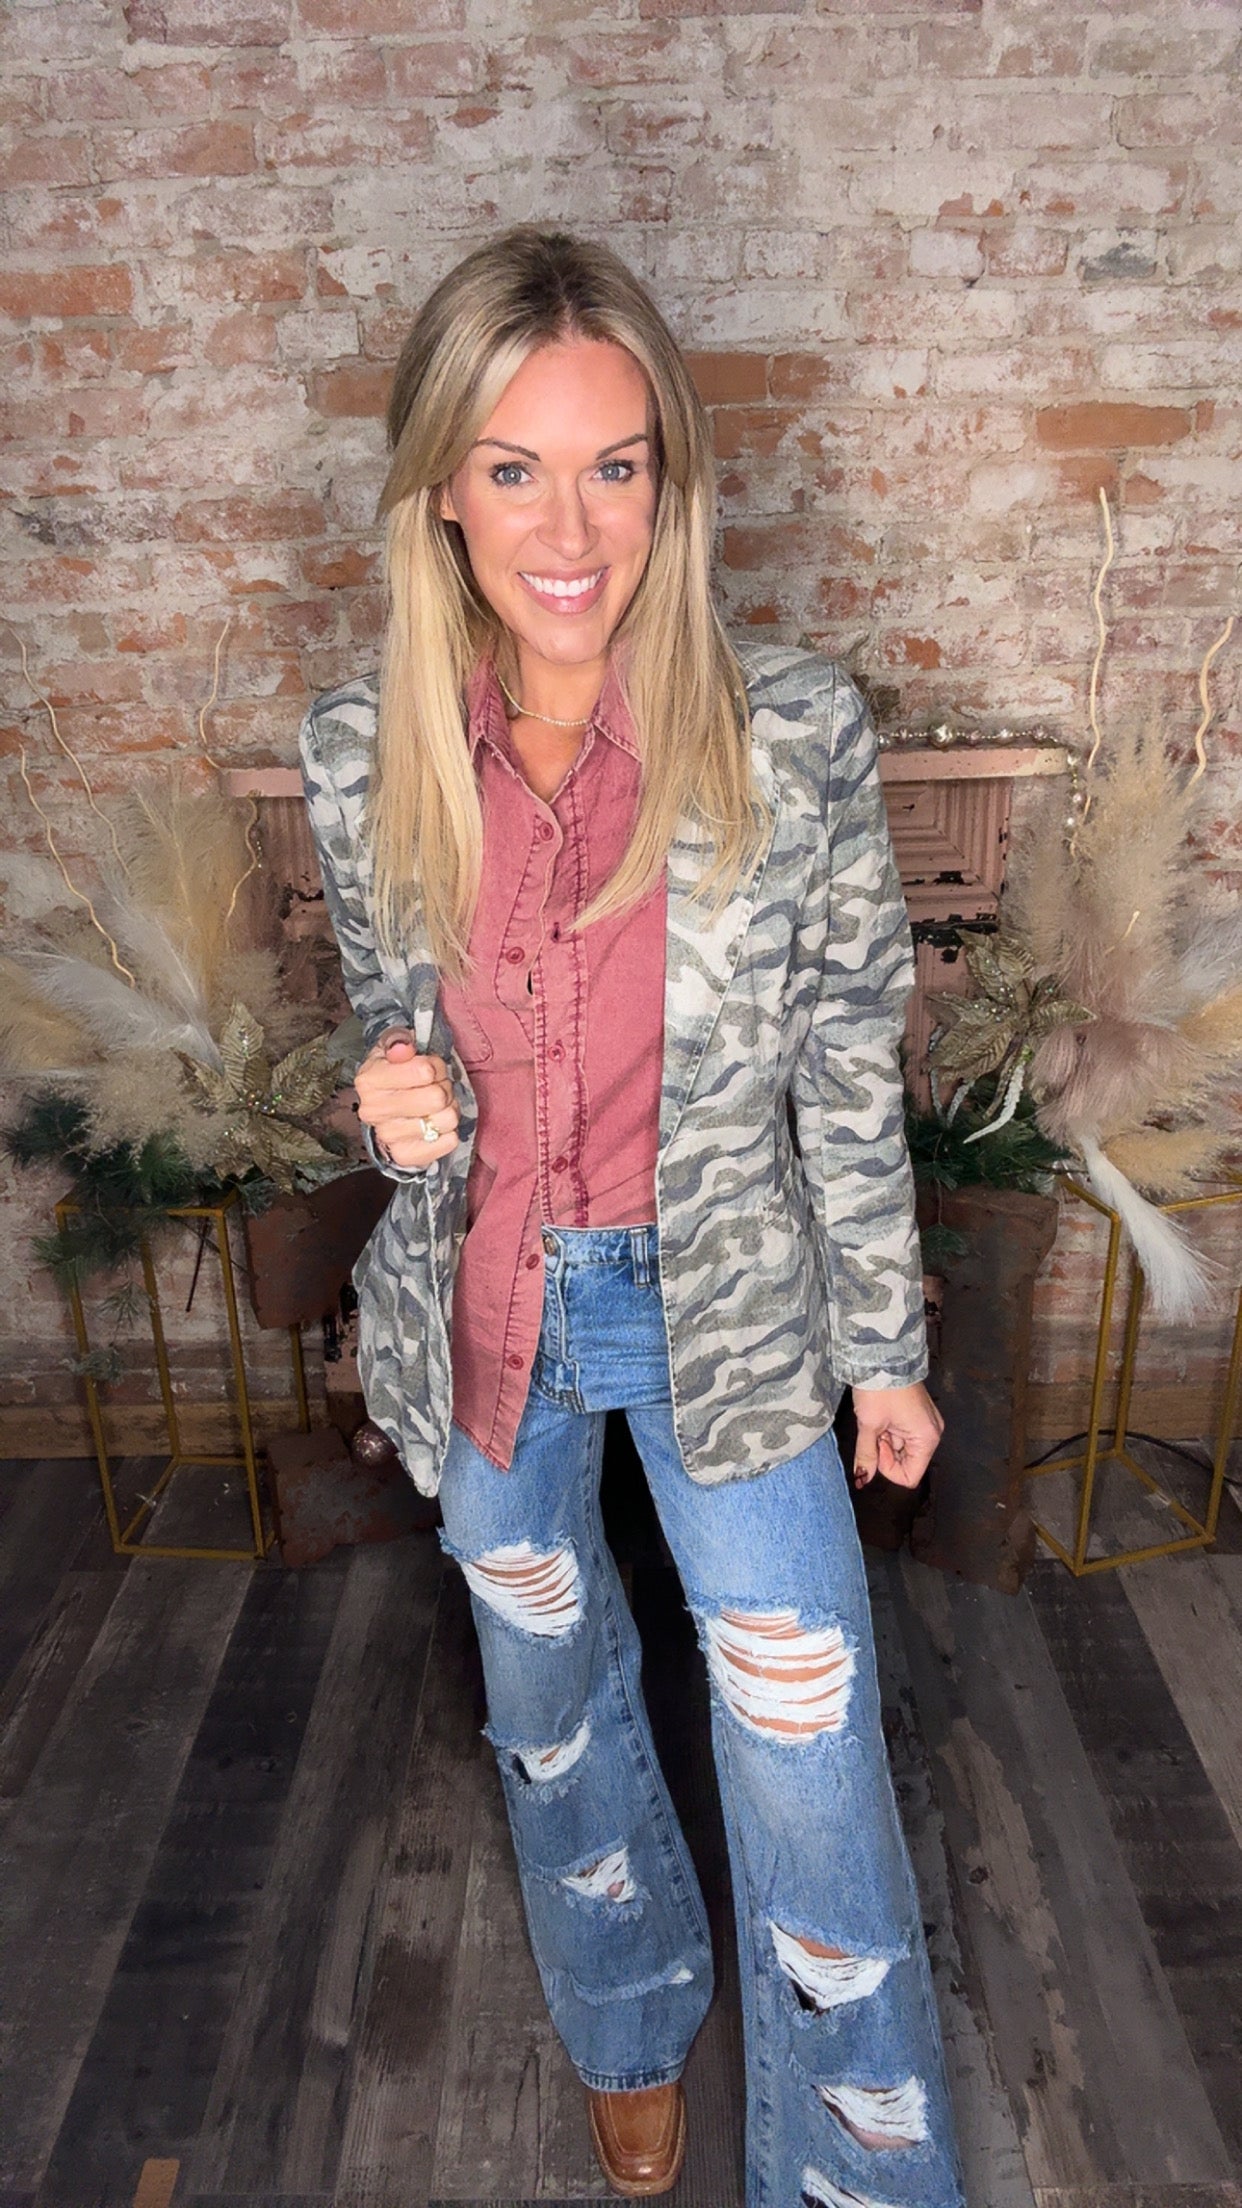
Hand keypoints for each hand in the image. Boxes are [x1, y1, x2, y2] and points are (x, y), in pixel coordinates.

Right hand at [354, 1027, 459, 1168]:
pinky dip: (449, 1133)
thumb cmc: (395, 1071)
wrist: (386, 1105)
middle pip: (437, 1097)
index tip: (428, 1068)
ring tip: (437, 1105)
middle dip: (443, 1087)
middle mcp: (372, 1111)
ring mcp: (388, 1136)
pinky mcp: (405, 1156)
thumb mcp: (394, 1046)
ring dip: (448, 1109)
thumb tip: (403, 1048)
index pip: (425, 1071)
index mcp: (368, 1080)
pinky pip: (448, 1143)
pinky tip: (436, 1125)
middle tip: (436, 1086)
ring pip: (446, 1120)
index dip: (435, 1067)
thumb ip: (398, 1040)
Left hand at [851, 1382, 943, 1490]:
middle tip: (874, 1431)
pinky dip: (889, 1430)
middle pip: (908, 1462)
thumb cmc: (880, 1387)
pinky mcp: (917, 1414)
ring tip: (877, 1420)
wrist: (882, 1355)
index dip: (888, 1468)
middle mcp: (932, 1432)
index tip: (877, 1448)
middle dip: (886, 1452)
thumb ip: (867, 1455)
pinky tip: (881, 1416)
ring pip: (902, 1447)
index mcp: (927, 1438)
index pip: (910, 1476)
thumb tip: (863, 1477)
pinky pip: (903, 1433)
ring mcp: (925, 1422)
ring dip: (885, 1440)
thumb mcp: (869, 1425)